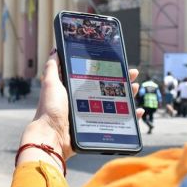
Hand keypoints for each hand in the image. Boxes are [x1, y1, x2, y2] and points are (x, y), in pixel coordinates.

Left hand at [17, 50, 143, 170]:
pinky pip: (118, 122)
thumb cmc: (50, 110)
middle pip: (108, 89)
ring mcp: (92, 115)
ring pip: (115, 104)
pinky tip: (136, 111)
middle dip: (122, 81)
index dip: (108, 70)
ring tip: (136, 88)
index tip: (119, 63)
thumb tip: (55, 49)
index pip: (96, 77)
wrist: (51, 137)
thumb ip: (52, 68)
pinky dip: (129, 117)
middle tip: (133, 74)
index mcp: (75, 91)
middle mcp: (84, 102)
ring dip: (128, 95)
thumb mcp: (51, 84)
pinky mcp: (97, 129)